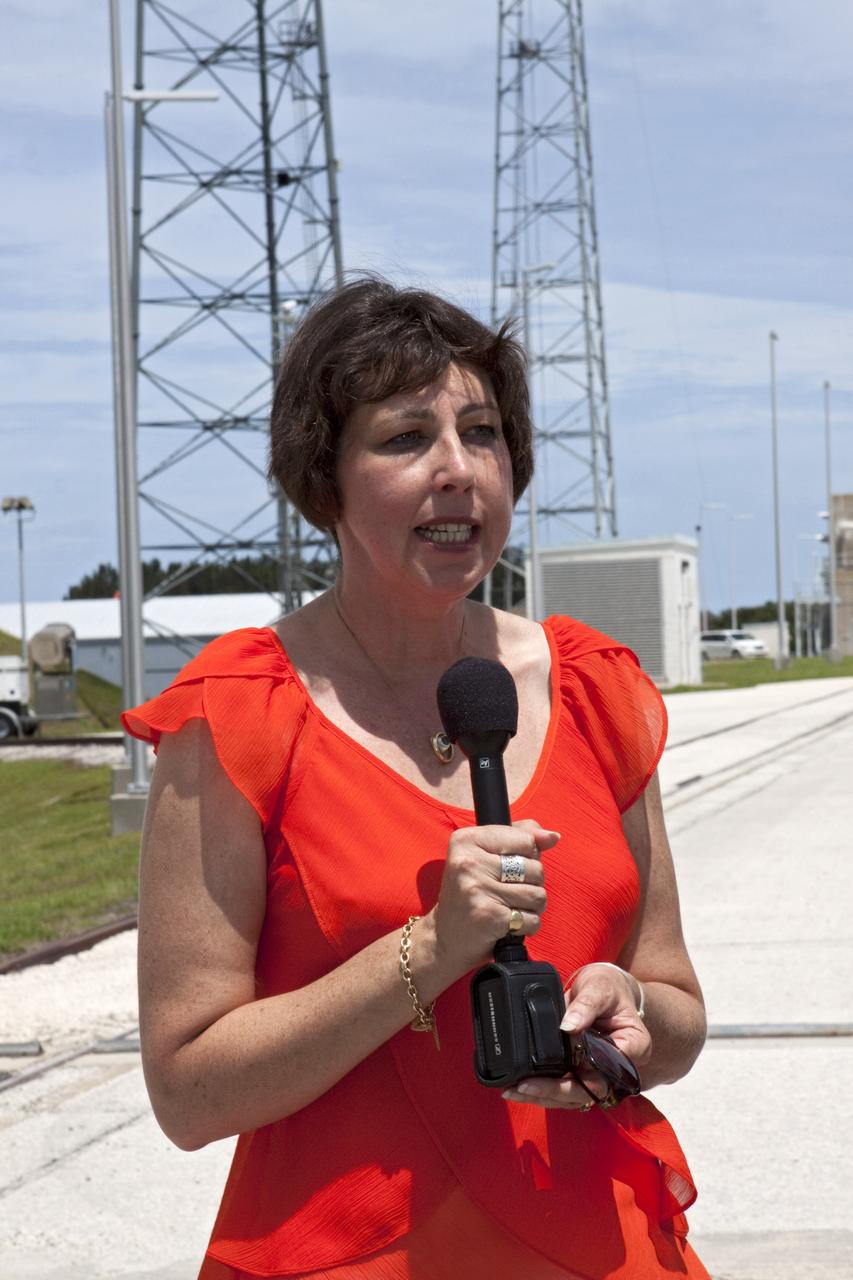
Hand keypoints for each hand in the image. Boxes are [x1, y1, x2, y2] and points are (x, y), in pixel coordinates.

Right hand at [429, 819, 558, 974]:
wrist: (443, 938)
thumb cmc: (469, 894)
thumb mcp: (484, 857)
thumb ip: (519, 838)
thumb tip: (553, 836)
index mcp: (466, 840)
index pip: (525, 839)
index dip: (527, 857)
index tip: (506, 869)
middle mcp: (469, 862)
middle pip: (535, 867)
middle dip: (531, 884)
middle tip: (507, 893)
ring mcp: (478, 889)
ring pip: (538, 894)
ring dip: (531, 907)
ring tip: (510, 908)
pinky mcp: (489, 916)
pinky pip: (532, 918)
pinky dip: (527, 925)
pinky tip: (508, 924)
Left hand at [501, 962, 650, 1109]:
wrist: (605, 988)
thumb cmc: (608, 987)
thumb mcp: (600, 988)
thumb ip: (586, 1006)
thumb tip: (567, 1027)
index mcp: (633, 1046)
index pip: (610, 1070)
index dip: (583, 1076)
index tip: (556, 1072)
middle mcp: (618, 1067)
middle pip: (589, 1090)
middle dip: (554, 1092)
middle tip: (523, 1087)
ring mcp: (599, 1073)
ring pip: (574, 1096)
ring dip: (544, 1097)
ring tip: (514, 1091)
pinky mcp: (582, 1073)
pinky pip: (565, 1089)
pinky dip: (544, 1091)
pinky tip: (520, 1088)